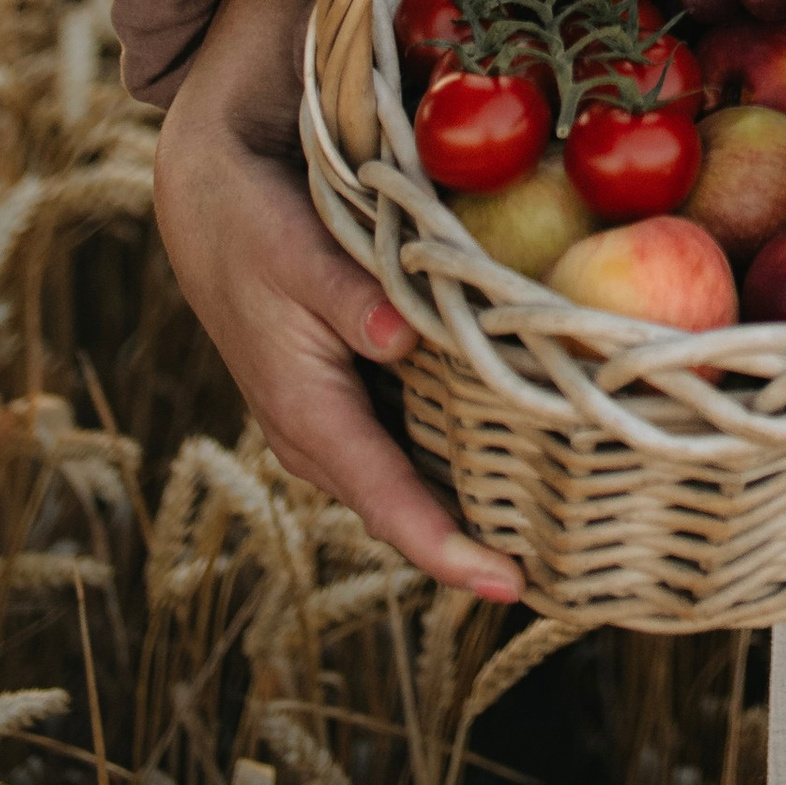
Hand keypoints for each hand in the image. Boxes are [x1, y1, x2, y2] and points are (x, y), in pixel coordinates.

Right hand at [150, 0, 520, 604]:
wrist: (214, 201)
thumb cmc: (254, 227)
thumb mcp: (293, 250)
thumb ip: (344, 295)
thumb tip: (395, 341)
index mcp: (309, 417)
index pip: (387, 502)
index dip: (447, 549)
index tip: (509, 583)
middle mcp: (326, 436)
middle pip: (411, 505)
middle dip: (479, 538)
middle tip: (571, 557)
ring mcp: (341, 418)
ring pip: (417, 473)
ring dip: (476, 496)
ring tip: (564, 520)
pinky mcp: (357, 391)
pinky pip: (415, 435)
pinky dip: (463, 443)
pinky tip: (526, 435)